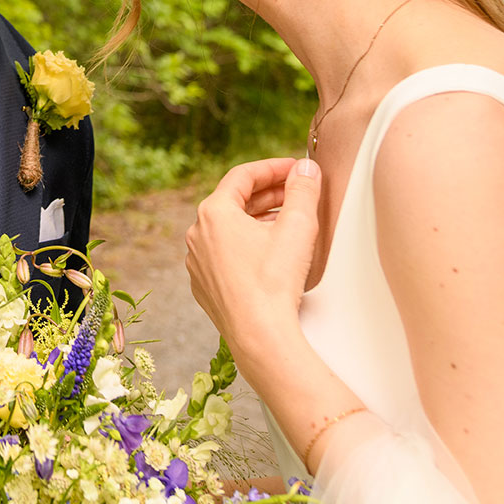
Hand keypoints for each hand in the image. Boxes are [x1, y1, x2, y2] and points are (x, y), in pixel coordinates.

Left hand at [185, 157, 321, 378]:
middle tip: (297, 192)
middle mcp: (197, 235)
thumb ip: (303, 190)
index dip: (272, 168)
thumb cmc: (275, 281)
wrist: (259, 335)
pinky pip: (224, 256)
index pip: (242, 176)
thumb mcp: (298, 226)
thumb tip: (306, 168)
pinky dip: (246, 247)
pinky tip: (270, 253)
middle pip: (234, 202)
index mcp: (213, 213)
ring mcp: (197, 263)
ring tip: (289, 221)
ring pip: (229, 230)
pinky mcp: (204, 286)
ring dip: (258, 220)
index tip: (295, 169)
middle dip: (268, 194)